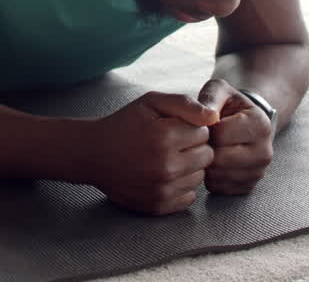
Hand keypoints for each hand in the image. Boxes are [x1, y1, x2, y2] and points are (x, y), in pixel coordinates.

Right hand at [89, 91, 219, 214]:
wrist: (93, 154)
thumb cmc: (125, 124)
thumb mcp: (151, 102)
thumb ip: (185, 105)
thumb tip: (215, 117)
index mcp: (165, 137)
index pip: (205, 133)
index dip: (191, 128)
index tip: (173, 128)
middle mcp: (165, 165)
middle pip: (207, 156)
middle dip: (194, 147)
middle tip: (172, 144)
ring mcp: (162, 188)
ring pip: (200, 177)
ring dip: (189, 168)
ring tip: (166, 159)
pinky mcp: (158, 205)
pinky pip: (189, 197)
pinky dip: (181, 186)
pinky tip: (164, 176)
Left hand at [197, 79, 274, 194]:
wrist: (243, 123)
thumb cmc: (228, 105)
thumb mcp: (220, 90)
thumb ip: (210, 97)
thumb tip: (205, 114)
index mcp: (260, 124)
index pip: (220, 134)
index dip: (205, 129)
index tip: (206, 124)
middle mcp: (265, 151)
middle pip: (219, 158)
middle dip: (205, 148)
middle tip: (204, 139)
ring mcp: (259, 172)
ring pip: (218, 176)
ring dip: (206, 164)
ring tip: (209, 149)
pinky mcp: (248, 187)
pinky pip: (219, 188)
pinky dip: (211, 178)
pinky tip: (213, 162)